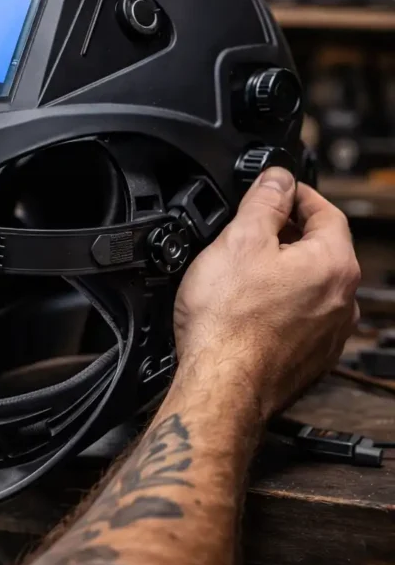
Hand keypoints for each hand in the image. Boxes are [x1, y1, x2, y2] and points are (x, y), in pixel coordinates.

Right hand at [173, 167, 359, 420]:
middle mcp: (342, 301)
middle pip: (319, 249)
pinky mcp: (310, 359)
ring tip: (243, 272)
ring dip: (283, 271)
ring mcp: (329, 334)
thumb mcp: (239, 241)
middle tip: (249, 229)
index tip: (274, 191)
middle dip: (286, 233)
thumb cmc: (228, 323)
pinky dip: (279, 306)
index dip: (296, 194)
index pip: (325, 211)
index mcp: (333, 265)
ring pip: (310, 285)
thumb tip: (278, 178)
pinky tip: (248, 309)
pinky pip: (300, 318)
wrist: (221, 386)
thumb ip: (264, 201)